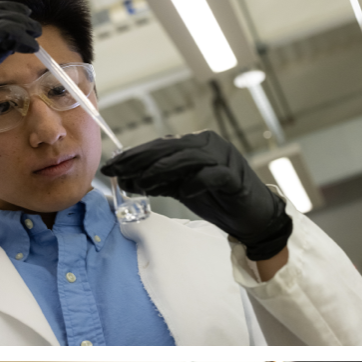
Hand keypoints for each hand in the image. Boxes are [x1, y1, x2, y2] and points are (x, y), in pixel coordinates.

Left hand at [100, 131, 293, 259]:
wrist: (251, 216)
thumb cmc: (215, 199)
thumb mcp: (179, 188)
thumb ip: (156, 182)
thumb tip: (125, 180)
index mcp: (193, 144)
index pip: (158, 145)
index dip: (133, 155)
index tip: (110, 166)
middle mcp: (208, 145)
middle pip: (169, 147)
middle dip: (140, 160)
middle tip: (118, 172)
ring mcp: (223, 158)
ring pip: (188, 157)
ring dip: (162, 170)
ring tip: (144, 184)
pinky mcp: (235, 177)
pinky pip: (213, 175)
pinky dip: (196, 183)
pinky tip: (184, 193)